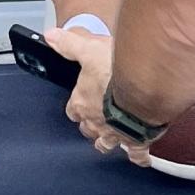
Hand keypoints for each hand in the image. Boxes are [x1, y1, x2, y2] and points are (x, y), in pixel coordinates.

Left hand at [44, 27, 151, 167]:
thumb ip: (70, 44)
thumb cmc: (116, 71)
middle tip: (96, 117)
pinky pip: (136, 153)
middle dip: (90, 124)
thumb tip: (51, 38)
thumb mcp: (89, 49)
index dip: (76, 104)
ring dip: (107, 140)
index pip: (72, 108)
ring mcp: (115, 133)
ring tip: (111, 137)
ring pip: (105, 143)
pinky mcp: (136, 140)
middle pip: (87, 128)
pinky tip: (140, 157)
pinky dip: (137, 155)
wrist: (143, 89)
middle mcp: (96, 121)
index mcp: (82, 103)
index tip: (80, 99)